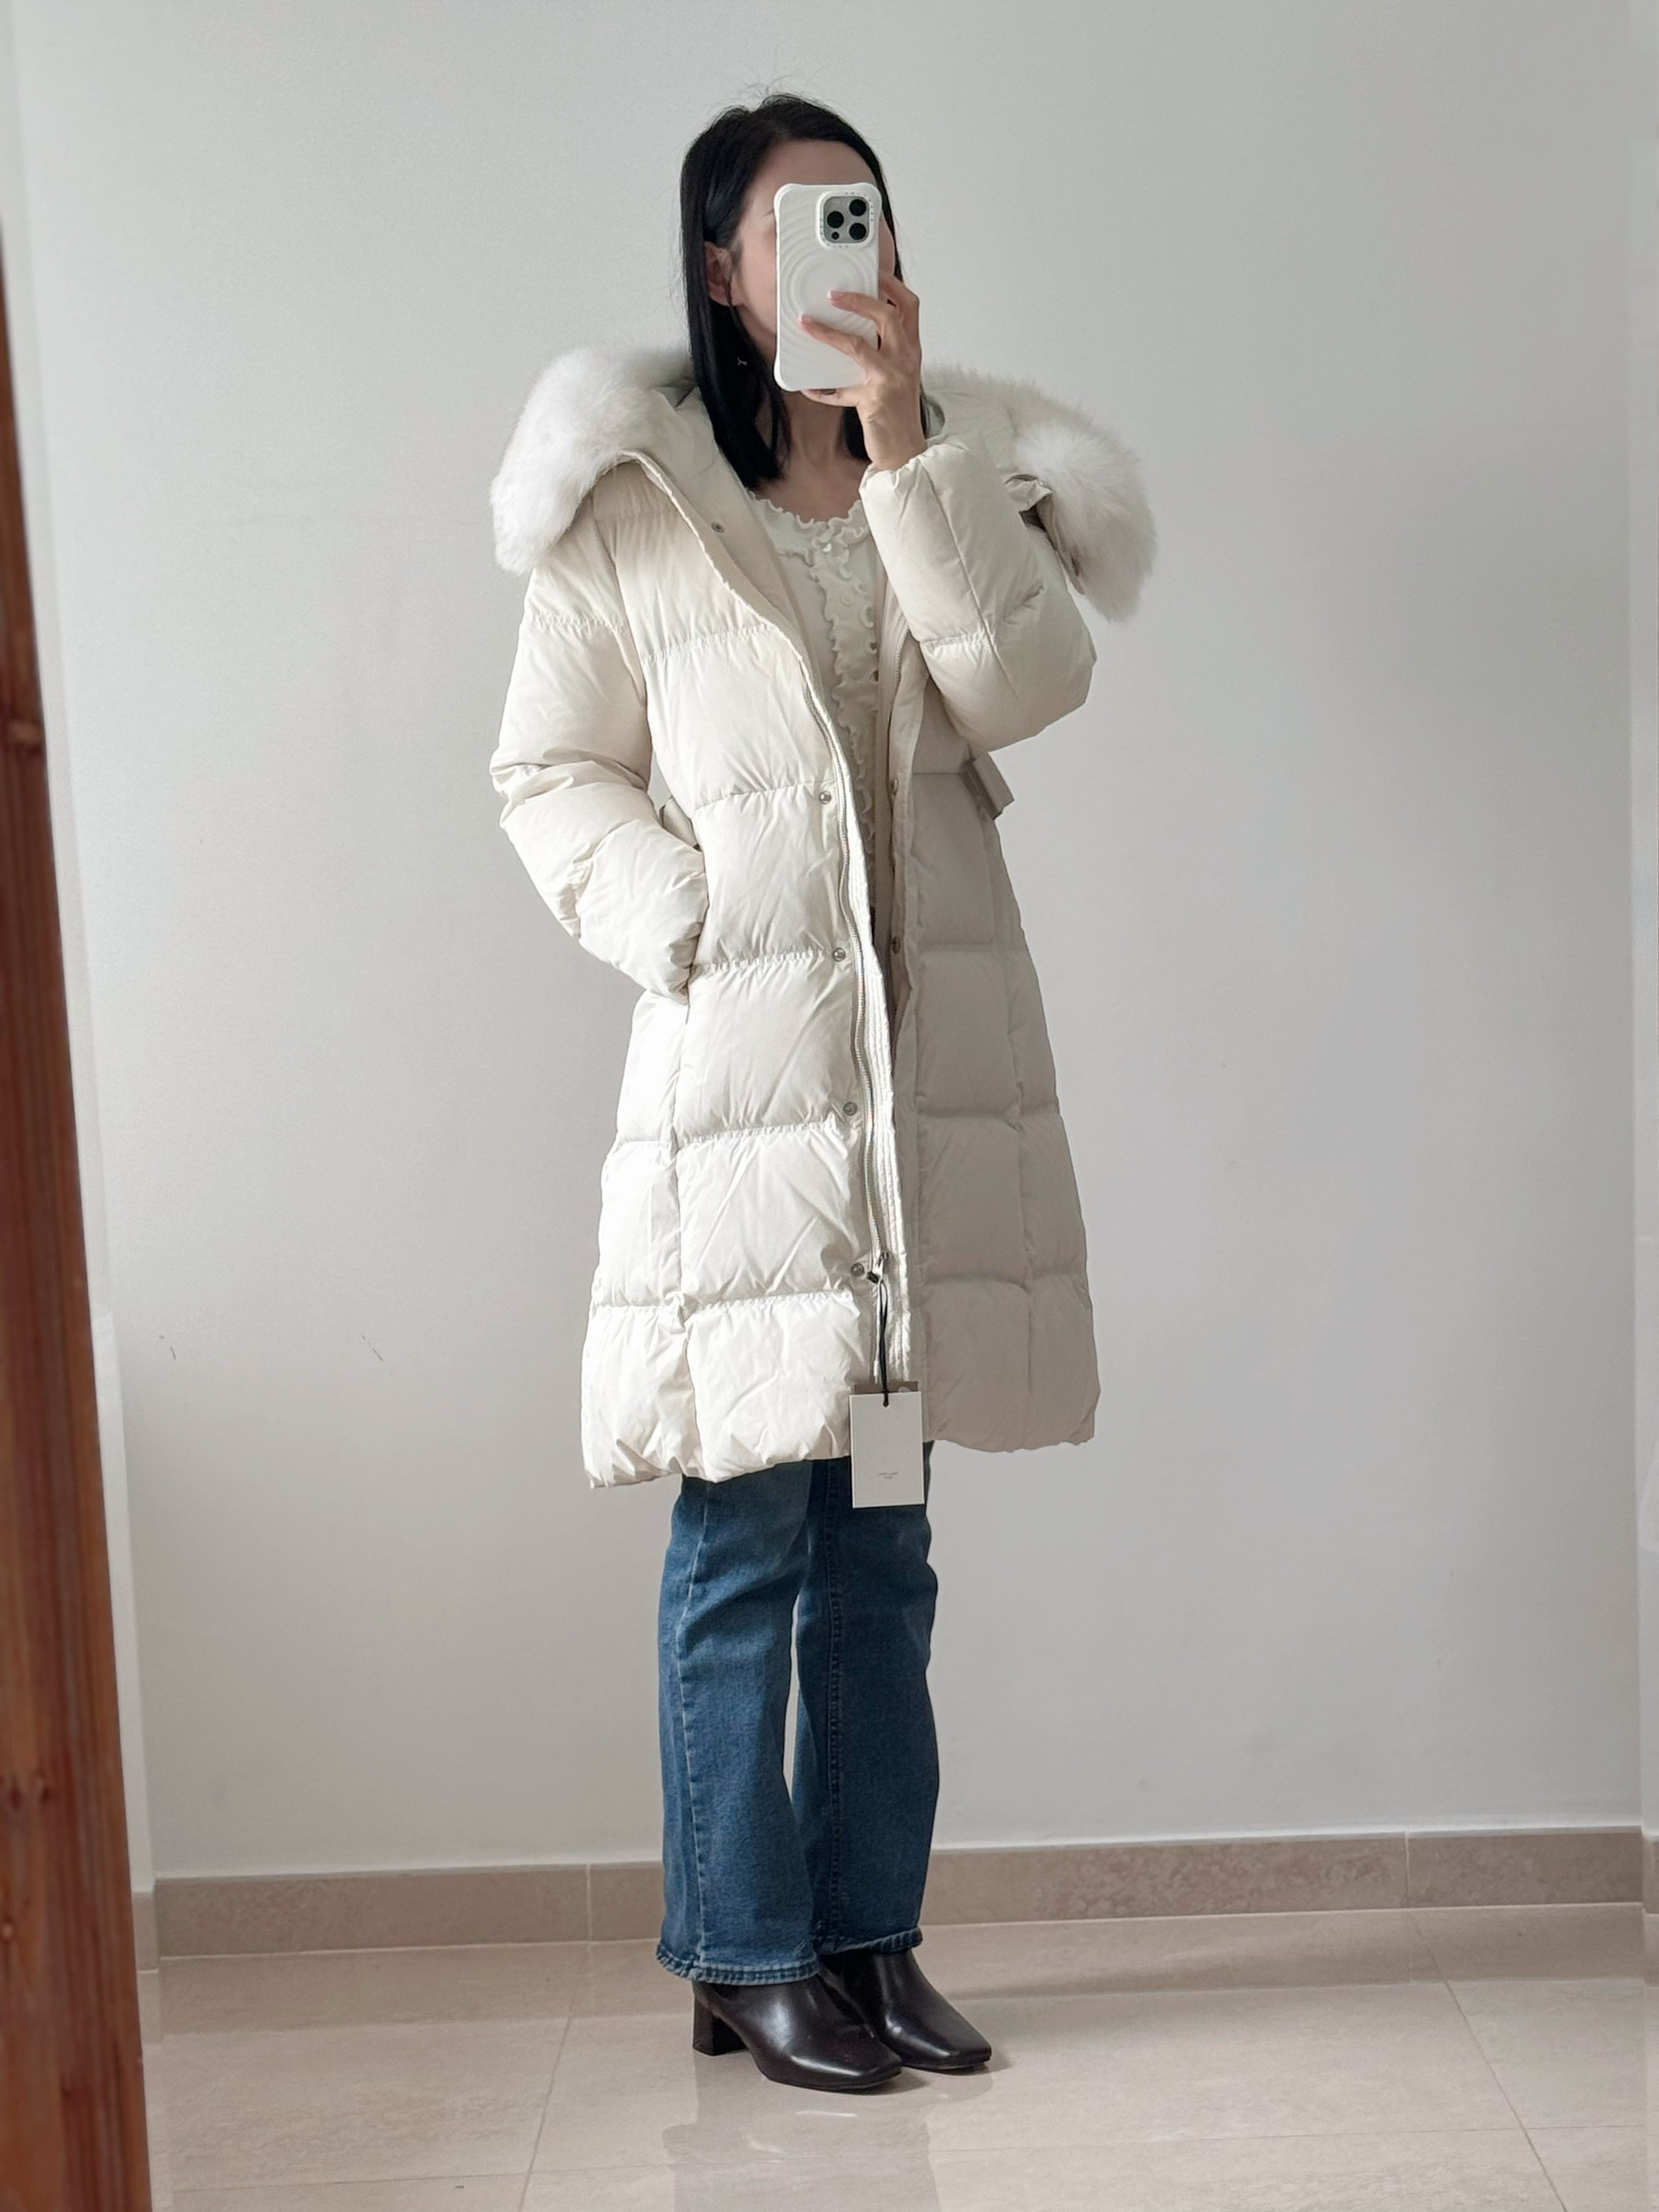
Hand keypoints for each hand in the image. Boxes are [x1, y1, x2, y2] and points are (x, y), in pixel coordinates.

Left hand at [797, 276, 926, 471]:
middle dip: (860, 299)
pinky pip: (839, 391)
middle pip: (887, 316)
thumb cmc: (899, 413)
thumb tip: (852, 332)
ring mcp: (890, 379)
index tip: (874, 273)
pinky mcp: (873, 401)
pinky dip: (821, 390)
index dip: (892, 285)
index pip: (909, 307)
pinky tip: (807, 386)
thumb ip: (883, 353)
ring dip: (829, 332)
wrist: (906, 451)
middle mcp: (905, 361)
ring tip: (808, 323)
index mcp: (912, 351)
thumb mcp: (898, 376)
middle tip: (834, 294)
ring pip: (858, 345)